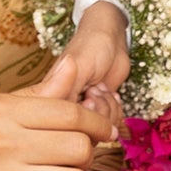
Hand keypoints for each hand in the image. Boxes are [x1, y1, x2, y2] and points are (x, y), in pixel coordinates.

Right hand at [43, 7, 129, 142]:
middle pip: (83, 132)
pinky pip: (110, 126)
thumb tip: (58, 114)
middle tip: (97, 89)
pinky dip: (117, 111)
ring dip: (110, 110)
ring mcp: (84, 112)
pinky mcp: (100, 112)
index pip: (64, 125)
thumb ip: (67, 90)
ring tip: (104, 88)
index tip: (89, 97)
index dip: (82, 116)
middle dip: (98, 113)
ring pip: (99, 131)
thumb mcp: (79, 65)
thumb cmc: (91, 45)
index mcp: (53, 97)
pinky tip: (112, 94)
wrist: (112, 39)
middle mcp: (66, 107)